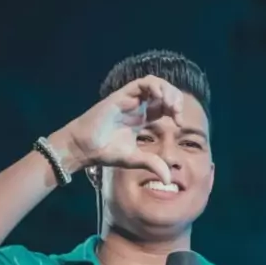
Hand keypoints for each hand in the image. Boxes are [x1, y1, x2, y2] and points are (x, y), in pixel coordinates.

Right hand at [63, 75, 183, 183]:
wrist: (85, 147)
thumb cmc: (106, 151)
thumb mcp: (135, 159)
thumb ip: (153, 165)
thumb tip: (168, 181)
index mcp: (143, 117)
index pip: (166, 106)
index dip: (177, 111)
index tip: (180, 124)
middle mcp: (139, 106)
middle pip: (164, 92)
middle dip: (175, 98)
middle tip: (178, 113)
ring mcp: (130, 99)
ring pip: (155, 84)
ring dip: (167, 91)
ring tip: (172, 105)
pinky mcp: (122, 96)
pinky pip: (142, 83)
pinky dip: (155, 87)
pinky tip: (160, 98)